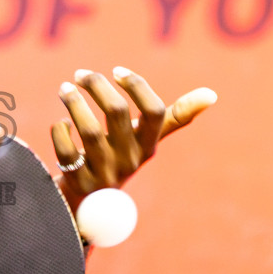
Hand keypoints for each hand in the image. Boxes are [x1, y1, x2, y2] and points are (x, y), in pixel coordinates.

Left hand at [50, 66, 215, 210]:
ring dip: (73, 102)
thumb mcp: (147, 139)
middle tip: (81, 74)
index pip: (155, 113)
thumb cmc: (121, 156)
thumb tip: (212, 94)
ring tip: (65, 88)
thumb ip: (174, 116)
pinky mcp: (78, 182)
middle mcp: (130, 160)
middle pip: (117, 112)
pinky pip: (65, 150)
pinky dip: (60, 130)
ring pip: (88, 129)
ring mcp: (104, 172)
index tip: (117, 71)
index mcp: (148, 146)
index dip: (137, 86)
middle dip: (96, 86)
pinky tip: (62, 124)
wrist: (90, 201)